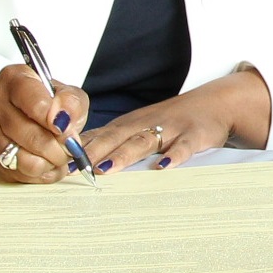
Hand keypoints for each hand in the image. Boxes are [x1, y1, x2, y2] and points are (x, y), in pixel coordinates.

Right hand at [0, 66, 90, 183]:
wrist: (18, 111)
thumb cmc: (46, 100)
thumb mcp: (66, 92)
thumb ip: (71, 102)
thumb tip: (63, 120)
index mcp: (13, 79)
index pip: (32, 100)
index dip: (54, 118)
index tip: (66, 128)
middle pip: (29, 134)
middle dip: (58, 146)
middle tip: (72, 146)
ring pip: (24, 159)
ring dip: (50, 163)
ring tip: (61, 155)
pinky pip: (20, 174)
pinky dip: (42, 174)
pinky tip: (50, 164)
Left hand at [81, 69, 272, 173]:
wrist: (215, 103)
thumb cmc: (169, 121)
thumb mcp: (137, 127)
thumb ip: (109, 140)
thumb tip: (73, 158)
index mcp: (129, 124)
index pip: (99, 135)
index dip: (77, 148)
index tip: (57, 162)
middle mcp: (145, 124)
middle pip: (115, 136)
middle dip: (93, 151)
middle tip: (74, 168)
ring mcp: (171, 128)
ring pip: (144, 141)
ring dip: (123, 154)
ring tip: (106, 168)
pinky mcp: (195, 135)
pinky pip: (184, 146)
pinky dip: (174, 156)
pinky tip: (164, 167)